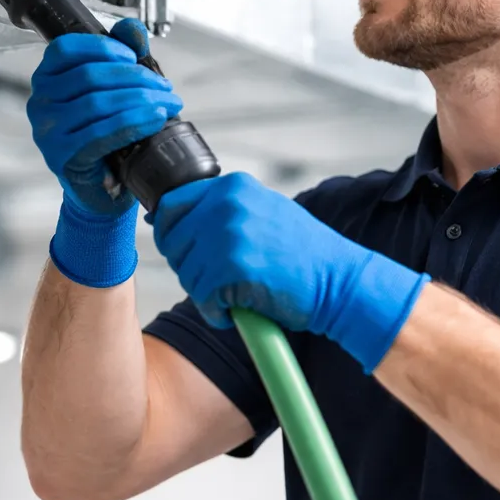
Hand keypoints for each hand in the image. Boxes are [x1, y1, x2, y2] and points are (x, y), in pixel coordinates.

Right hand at [27, 18, 182, 217]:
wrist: (103, 189)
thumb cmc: (107, 136)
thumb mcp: (116, 90)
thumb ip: (122, 54)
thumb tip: (132, 29)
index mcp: (47, 79)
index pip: (67, 49)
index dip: (103, 47)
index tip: (133, 56)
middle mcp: (40, 102)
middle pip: (88, 76)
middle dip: (135, 77)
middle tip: (165, 88)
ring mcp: (46, 131)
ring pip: (97, 103)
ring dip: (140, 100)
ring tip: (167, 104)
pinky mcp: (60, 156)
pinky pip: (100, 133)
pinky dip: (133, 122)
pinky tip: (155, 120)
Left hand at [151, 172, 427, 371]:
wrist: (339, 281)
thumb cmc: (301, 255)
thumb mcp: (260, 212)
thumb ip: (218, 210)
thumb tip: (160, 216)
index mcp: (232, 186)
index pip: (171, 205)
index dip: (169, 234)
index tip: (183, 252)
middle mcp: (227, 203)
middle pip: (172, 241)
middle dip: (187, 267)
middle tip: (217, 281)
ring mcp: (230, 233)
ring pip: (186, 273)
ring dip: (204, 294)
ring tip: (236, 295)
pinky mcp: (234, 266)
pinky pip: (202, 297)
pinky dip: (215, 312)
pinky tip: (238, 310)